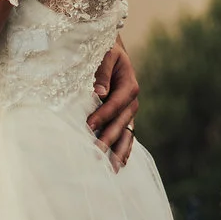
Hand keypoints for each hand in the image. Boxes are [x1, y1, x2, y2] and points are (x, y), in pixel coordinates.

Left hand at [88, 37, 140, 170]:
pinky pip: (126, 135)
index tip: (89, 126)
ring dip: (118, 151)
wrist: (111, 51)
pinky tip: (118, 164)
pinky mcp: (124, 118)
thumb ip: (102, 72)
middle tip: (96, 153)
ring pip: (126, 134)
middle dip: (109, 138)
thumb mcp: (105, 54)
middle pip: (121, 123)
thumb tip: (100, 93)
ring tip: (111, 168)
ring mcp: (129, 112)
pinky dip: (123, 150)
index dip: (103, 115)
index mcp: (129, 85)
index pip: (115, 103)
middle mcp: (132, 101)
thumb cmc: (104, 50)